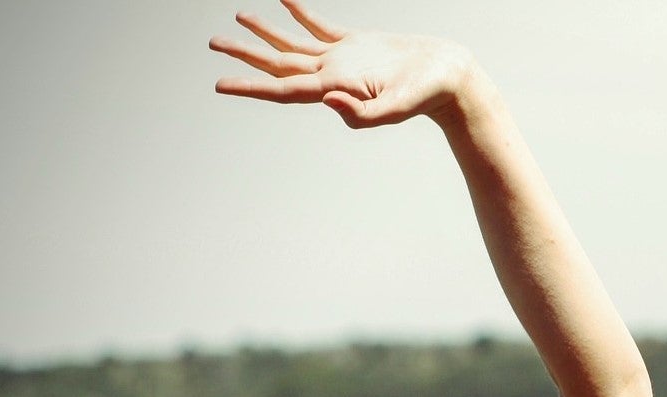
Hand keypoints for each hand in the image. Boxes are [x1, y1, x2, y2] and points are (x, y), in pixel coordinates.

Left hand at [210, 1, 476, 127]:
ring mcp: (343, 60)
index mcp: (336, 90)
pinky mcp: (357, 45)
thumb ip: (363, 114)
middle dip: (245, 55)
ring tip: (240, 17)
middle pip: (279, 65)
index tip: (220, 83)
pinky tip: (284, 0)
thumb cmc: (429, 96)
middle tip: (215, 45)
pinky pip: (319, 26)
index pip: (283, 89)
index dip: (250, 86)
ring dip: (266, 33)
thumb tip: (326, 101)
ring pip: (294, 45)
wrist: (452, 79)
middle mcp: (332, 76)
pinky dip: (299, 13)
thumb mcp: (398, 108)